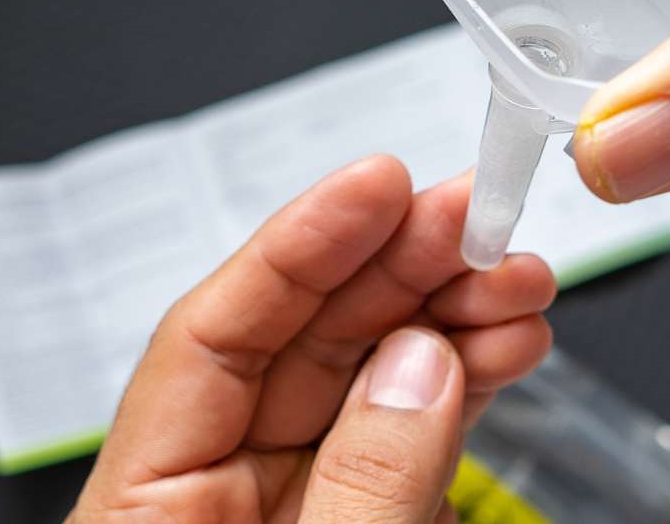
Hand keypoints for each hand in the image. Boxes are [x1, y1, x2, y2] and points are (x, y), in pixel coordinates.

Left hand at [70, 156, 555, 522]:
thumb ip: (364, 484)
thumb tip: (420, 367)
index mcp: (148, 510)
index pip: (213, 334)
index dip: (300, 243)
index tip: (379, 180)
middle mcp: (219, 497)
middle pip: (307, 340)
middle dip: (405, 264)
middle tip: (481, 215)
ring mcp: (297, 509)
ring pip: (374, 381)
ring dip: (456, 318)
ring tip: (521, 283)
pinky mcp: (365, 523)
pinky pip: (413, 436)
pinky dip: (468, 384)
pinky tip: (509, 343)